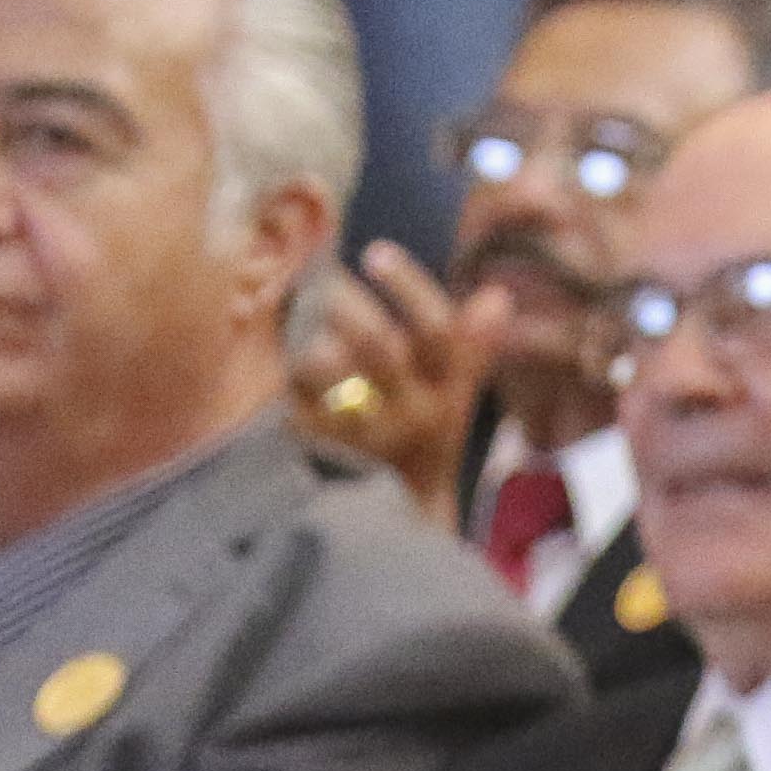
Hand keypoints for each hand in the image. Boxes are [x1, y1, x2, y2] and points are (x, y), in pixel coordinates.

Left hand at [289, 244, 510, 511]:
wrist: (394, 517)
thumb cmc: (421, 440)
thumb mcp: (456, 399)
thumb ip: (472, 348)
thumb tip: (497, 296)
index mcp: (446, 395)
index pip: (440, 335)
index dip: (410, 290)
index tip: (376, 252)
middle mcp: (408, 415)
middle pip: (380, 348)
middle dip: (346, 301)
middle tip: (319, 269)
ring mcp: (360, 434)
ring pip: (328, 370)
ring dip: (305, 331)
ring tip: (291, 304)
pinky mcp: (316, 447)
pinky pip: (290, 396)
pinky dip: (279, 366)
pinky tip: (272, 346)